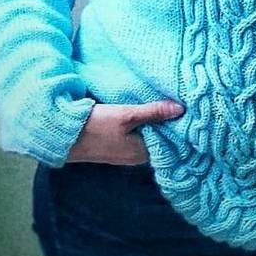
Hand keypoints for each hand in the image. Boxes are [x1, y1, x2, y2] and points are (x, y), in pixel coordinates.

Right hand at [66, 100, 184, 165]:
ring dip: (156, 120)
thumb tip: (181, 109)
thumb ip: (153, 112)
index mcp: (142, 152)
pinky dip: (144, 122)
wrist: (64, 135)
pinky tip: (146, 109)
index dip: (180, 125)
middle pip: (160, 137)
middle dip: (169, 121)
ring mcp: (125, 150)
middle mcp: (136, 155)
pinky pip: (137, 133)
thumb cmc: (95, 127)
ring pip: (148, 134)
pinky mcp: (116, 144)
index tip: (191, 109)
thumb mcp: (126, 115)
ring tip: (167, 101)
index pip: (171, 140)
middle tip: (182, 101)